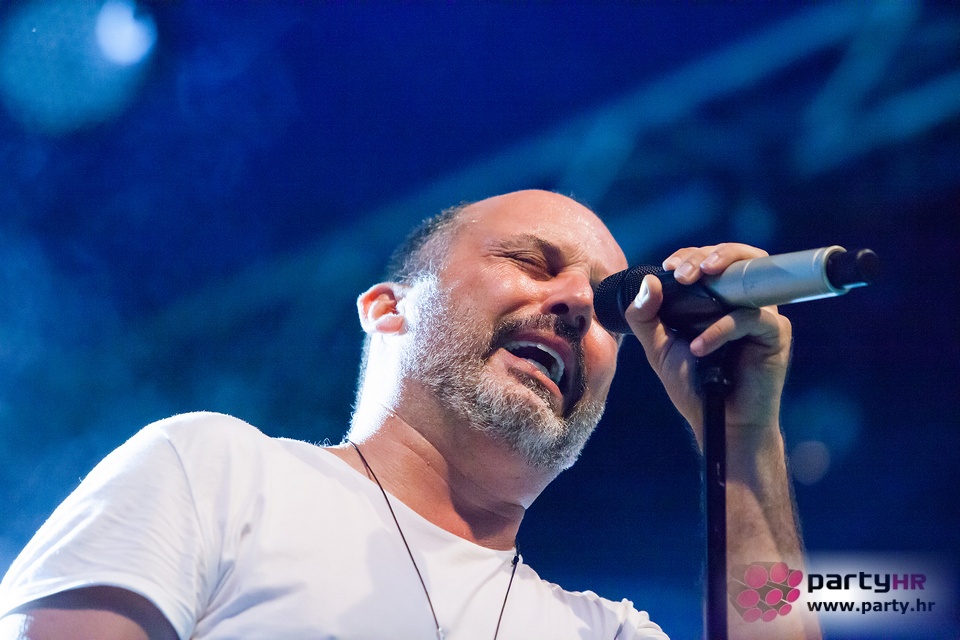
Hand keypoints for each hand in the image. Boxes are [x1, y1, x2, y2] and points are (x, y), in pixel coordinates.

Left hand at [623, 243, 791, 448]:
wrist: (718, 422)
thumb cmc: (693, 385)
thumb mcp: (659, 348)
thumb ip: (645, 316)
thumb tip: (649, 280)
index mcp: (718, 299)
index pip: (709, 260)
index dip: (690, 255)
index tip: (669, 267)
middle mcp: (743, 302)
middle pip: (736, 257)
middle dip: (704, 255)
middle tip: (682, 272)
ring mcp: (763, 315)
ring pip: (751, 275)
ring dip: (722, 269)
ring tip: (692, 280)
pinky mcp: (776, 334)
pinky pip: (751, 319)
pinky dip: (721, 330)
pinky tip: (699, 347)